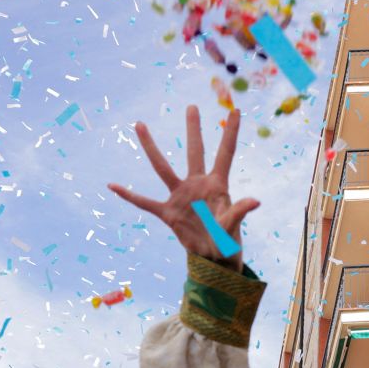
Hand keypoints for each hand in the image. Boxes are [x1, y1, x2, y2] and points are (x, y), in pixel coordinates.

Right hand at [109, 106, 259, 268]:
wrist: (213, 260)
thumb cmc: (228, 242)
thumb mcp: (233, 227)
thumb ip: (239, 212)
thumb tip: (255, 201)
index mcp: (217, 185)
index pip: (225, 154)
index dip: (230, 133)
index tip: (235, 111)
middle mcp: (197, 185)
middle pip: (195, 152)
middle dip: (194, 130)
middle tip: (192, 107)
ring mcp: (180, 197)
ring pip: (163, 168)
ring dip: (151, 147)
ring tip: (140, 124)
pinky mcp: (168, 213)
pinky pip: (145, 202)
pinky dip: (129, 195)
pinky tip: (113, 186)